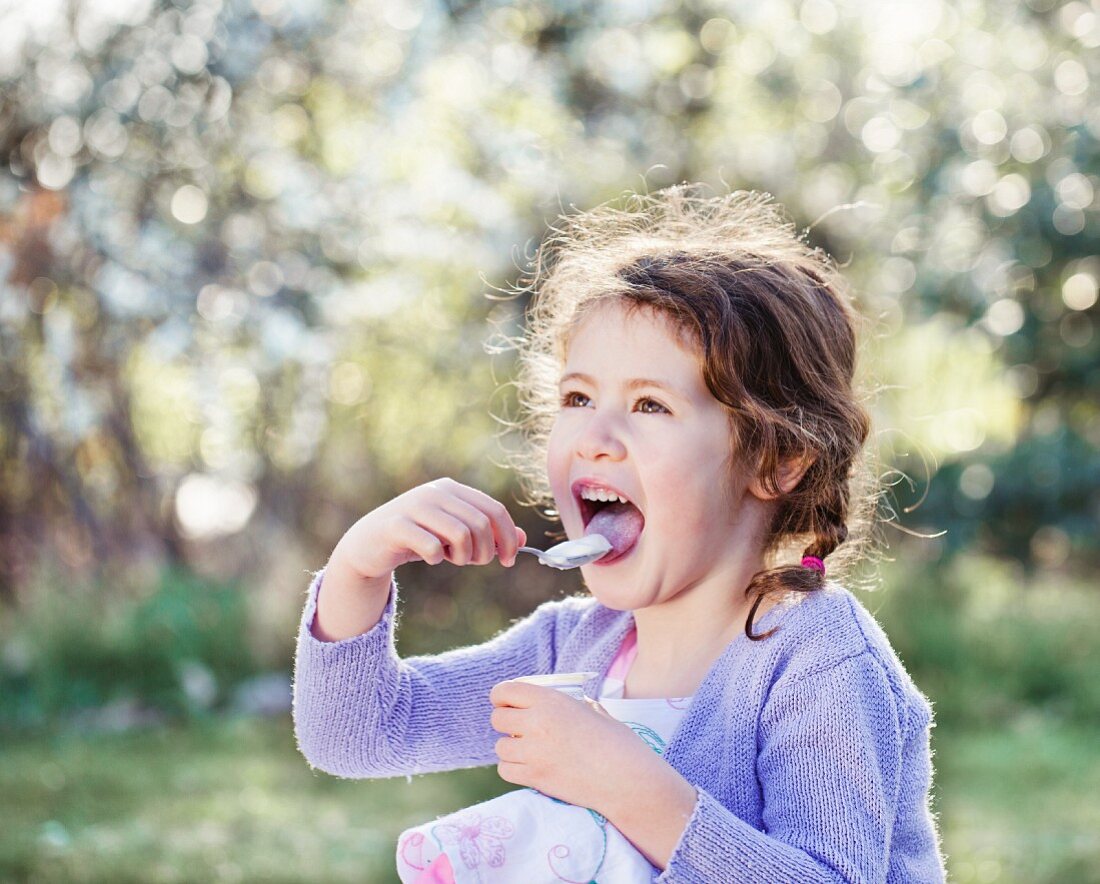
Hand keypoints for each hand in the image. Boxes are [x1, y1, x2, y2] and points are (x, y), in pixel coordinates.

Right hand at [331, 477, 526, 581]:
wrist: (368, 544)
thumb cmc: (417, 539)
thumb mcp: (454, 535)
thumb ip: (486, 534)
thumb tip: (522, 538)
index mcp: (452, 489)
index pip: (494, 510)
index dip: (508, 537)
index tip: (509, 560)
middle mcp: (435, 493)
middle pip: (481, 524)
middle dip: (485, 552)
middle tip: (474, 563)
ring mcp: (414, 506)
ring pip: (461, 534)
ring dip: (463, 556)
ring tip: (451, 558)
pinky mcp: (396, 526)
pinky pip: (432, 546)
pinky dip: (437, 558)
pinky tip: (430, 558)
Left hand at [488, 680, 669, 818]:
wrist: (627, 780)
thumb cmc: (618, 743)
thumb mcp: (595, 711)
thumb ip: (572, 705)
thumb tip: (563, 701)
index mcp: (552, 700)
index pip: (505, 691)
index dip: (502, 697)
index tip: (508, 703)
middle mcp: (538, 723)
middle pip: (497, 719)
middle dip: (506, 722)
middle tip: (520, 728)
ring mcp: (534, 752)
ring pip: (499, 747)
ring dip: (510, 748)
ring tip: (529, 749)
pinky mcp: (535, 778)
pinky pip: (505, 770)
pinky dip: (513, 768)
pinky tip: (529, 766)